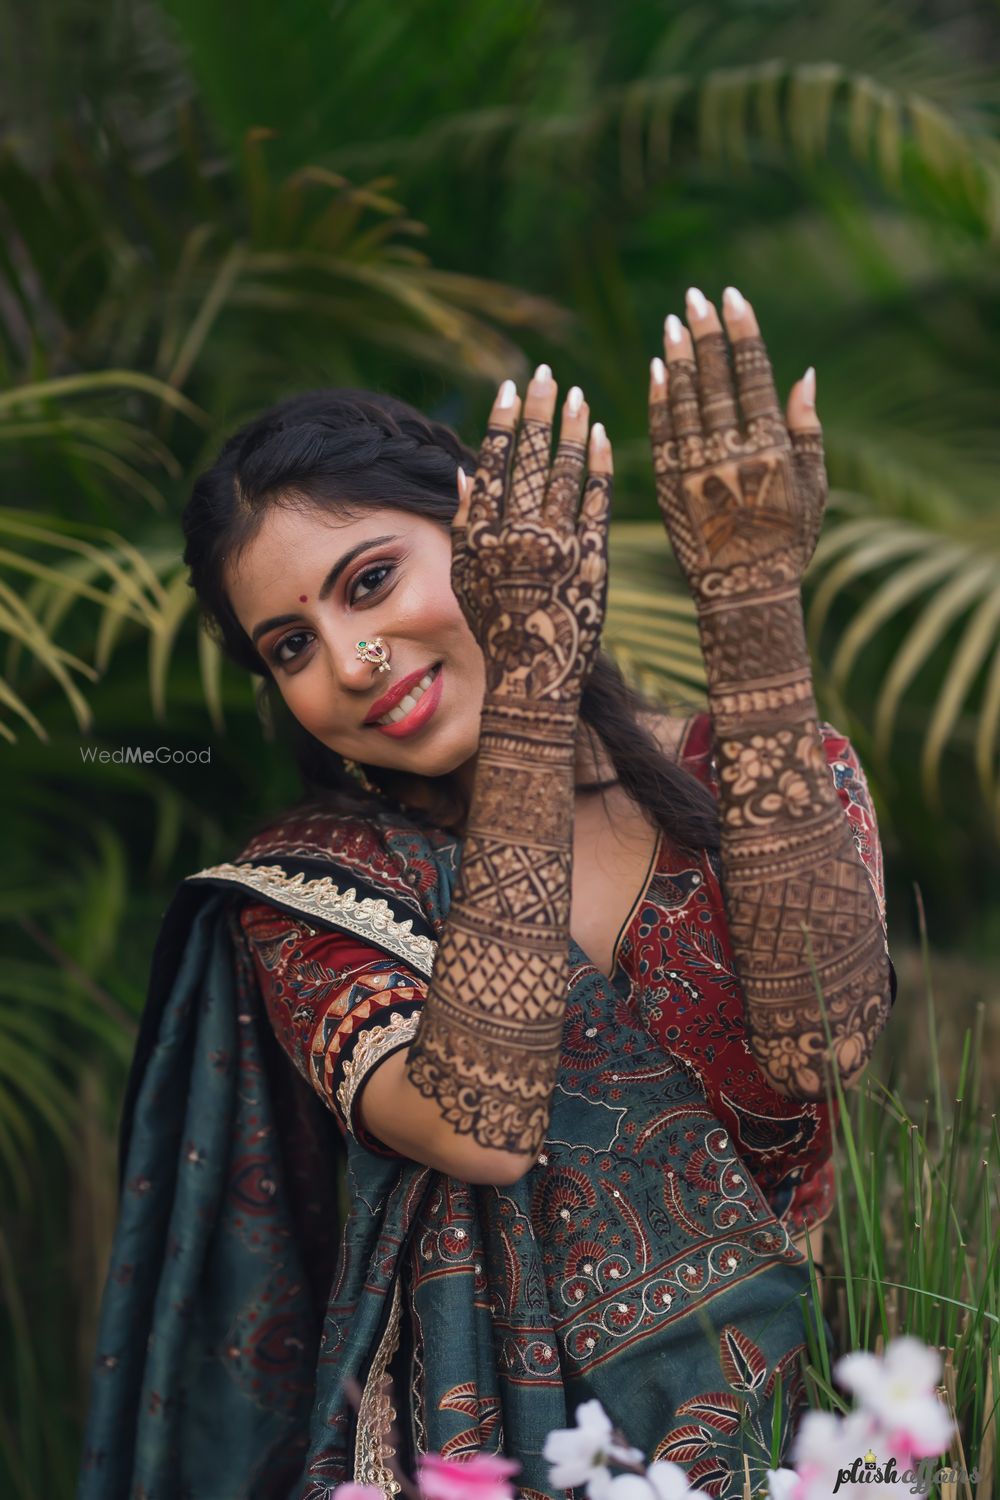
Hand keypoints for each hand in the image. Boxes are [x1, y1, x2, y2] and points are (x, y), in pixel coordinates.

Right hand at [451, 368, 612, 704]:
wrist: (531, 682)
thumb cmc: (495, 629)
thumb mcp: (466, 578)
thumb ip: (465, 524)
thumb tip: (465, 471)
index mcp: (484, 538)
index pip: (491, 465)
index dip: (501, 423)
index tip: (511, 387)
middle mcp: (519, 538)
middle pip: (529, 460)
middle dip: (538, 413)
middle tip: (547, 376)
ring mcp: (559, 548)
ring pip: (565, 474)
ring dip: (571, 430)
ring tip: (576, 398)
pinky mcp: (594, 561)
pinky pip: (598, 502)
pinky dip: (599, 467)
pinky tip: (601, 437)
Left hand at [649, 286, 826, 608]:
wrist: (743, 595)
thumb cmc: (787, 542)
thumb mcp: (812, 489)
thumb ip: (807, 430)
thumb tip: (805, 374)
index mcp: (770, 449)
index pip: (753, 376)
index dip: (741, 333)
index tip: (731, 296)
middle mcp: (730, 454)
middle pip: (714, 380)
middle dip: (705, 335)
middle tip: (694, 296)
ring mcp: (694, 471)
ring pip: (683, 403)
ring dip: (679, 359)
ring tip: (673, 322)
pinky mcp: (666, 489)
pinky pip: (659, 436)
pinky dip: (658, 401)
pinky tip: (657, 370)